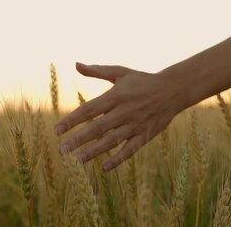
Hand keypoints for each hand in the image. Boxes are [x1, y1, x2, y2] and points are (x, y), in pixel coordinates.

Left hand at [55, 62, 183, 170]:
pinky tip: (104, 167)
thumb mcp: (120, 72)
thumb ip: (97, 70)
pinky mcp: (145, 135)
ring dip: (93, 152)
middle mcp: (124, 111)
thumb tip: (75, 64)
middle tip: (61, 151)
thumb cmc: (142, 80)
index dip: (72, 120)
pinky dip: (118, 159)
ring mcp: (135, 125)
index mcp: (116, 95)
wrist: (173, 89)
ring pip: (111, 141)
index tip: (56, 130)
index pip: (89, 110)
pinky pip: (130, 149)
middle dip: (78, 140)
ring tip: (76, 161)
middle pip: (97, 128)